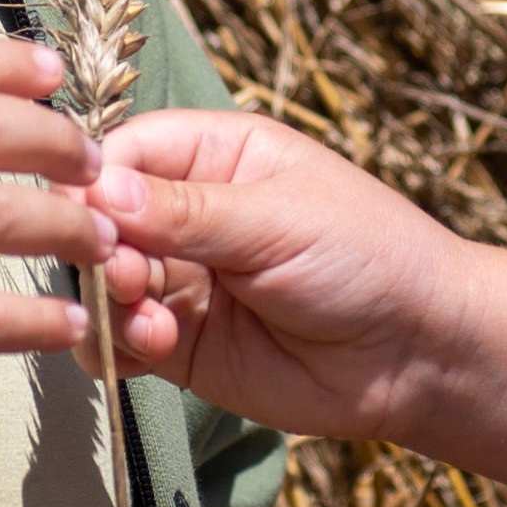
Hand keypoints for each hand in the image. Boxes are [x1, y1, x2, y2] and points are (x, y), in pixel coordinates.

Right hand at [87, 108, 474, 444]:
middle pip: (100, 221)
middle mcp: (188, 215)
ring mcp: (182, 281)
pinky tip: (155, 347)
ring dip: (108, 301)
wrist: (421, 355)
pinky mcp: (182, 344)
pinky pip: (120, 341)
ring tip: (148, 318)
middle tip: (124, 274)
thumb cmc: (370, 258)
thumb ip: (188, 212)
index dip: (94, 181)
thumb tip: (99, 189)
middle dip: (99, 249)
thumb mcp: (280, 221)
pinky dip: (117, 346)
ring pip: (102, 285)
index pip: (125, 151)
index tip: (85, 211)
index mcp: (217, 155)